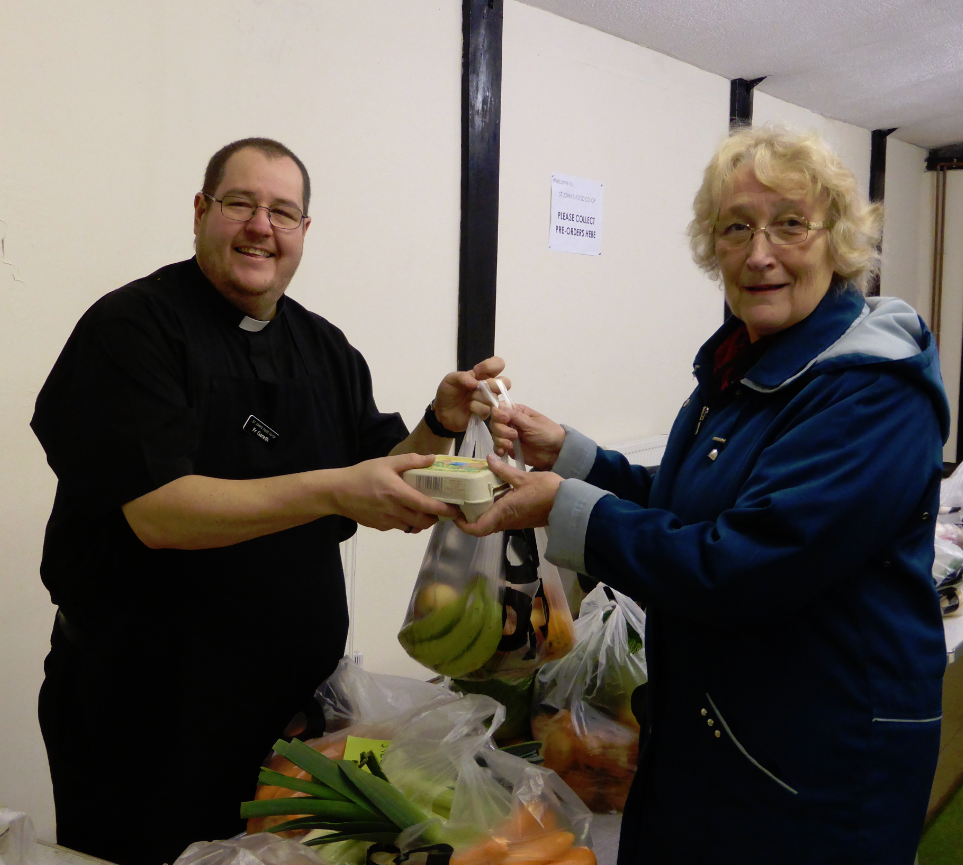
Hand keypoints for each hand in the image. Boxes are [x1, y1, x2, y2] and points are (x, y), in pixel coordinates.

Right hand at [333, 454, 459, 531]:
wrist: (337, 492)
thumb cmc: (362, 474)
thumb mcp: (386, 462)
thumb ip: (411, 460)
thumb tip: (432, 458)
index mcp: (397, 493)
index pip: (426, 505)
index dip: (443, 509)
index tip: (454, 508)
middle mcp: (394, 510)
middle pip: (422, 521)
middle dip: (435, 518)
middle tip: (440, 510)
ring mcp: (386, 521)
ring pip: (412, 527)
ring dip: (421, 522)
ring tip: (424, 511)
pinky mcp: (380, 527)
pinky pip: (399, 527)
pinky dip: (406, 522)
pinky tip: (404, 512)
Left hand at [432, 356, 509, 431]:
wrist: (442, 412)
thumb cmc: (448, 393)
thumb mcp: (450, 379)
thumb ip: (462, 376)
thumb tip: (475, 383)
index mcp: (482, 375)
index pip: (498, 364)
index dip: (491, 365)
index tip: (476, 371)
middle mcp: (489, 387)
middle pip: (506, 382)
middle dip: (493, 384)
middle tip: (479, 387)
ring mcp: (489, 401)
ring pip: (495, 397)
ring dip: (479, 397)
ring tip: (470, 399)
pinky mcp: (485, 414)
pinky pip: (487, 409)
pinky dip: (476, 407)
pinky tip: (469, 407)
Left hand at [455, 455, 562, 535]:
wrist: (569, 503)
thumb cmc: (547, 491)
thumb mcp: (523, 477)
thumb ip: (503, 470)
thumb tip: (487, 459)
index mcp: (504, 512)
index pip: (477, 528)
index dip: (463, 525)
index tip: (455, 513)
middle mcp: (507, 520)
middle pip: (482, 525)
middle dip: (469, 515)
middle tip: (461, 499)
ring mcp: (514, 521)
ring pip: (491, 520)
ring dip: (481, 510)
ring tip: (473, 491)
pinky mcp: (521, 518)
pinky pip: (501, 516)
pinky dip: (493, 506)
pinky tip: (492, 491)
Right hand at [490, 404, 565, 468]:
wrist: (555, 452)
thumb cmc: (547, 433)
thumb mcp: (532, 423)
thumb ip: (515, 416)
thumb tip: (499, 406)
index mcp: (517, 412)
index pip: (499, 409)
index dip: (498, 414)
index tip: (505, 420)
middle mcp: (510, 422)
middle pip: (494, 423)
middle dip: (501, 430)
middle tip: (514, 435)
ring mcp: (508, 435)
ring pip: (494, 435)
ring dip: (500, 440)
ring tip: (511, 445)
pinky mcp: (508, 447)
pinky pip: (497, 447)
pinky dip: (498, 449)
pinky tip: (504, 452)